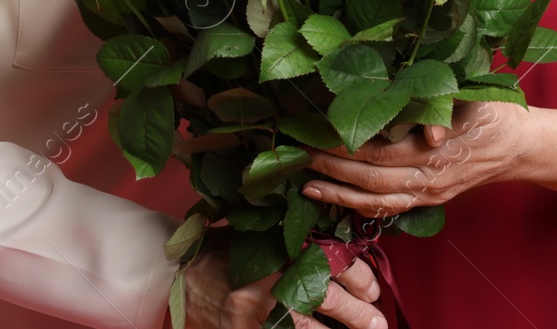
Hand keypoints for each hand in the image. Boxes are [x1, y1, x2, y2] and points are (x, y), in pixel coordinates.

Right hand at [180, 245, 385, 328]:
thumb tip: (345, 253)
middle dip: (358, 313)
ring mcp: (255, 311)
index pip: (328, 260)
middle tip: (378, 322)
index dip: (357, 276)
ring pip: (307, 327)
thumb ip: (295, 242)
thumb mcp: (260, 237)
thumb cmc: (224, 253)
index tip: (372, 288)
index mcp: (277, 248)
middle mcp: (268, 279)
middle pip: (324, 297)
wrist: (179, 277)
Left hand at [300, 100, 530, 217]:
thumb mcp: (477, 99)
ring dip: (338, 193)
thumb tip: (429, 132)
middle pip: (372, 179)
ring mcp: (429, 194)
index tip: (318, 130)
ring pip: (376, 201)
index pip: (382, 152)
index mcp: (439, 153)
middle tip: (298, 152)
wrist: (521, 146)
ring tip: (305, 181)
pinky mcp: (428, 200)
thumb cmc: (495, 112)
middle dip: (332, 167)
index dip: (347, 145)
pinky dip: (357, 205)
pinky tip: (333, 196)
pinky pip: (388, 209)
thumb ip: (449, 108)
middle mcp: (430, 179)